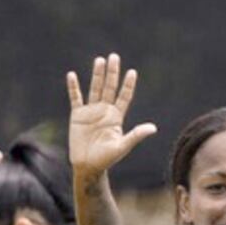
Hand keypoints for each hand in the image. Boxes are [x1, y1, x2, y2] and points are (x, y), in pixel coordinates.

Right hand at [66, 54, 156, 176]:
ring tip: (100, 60)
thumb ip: (136, 135)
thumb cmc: (106, 159)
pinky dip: (73, 87)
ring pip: (95, 89)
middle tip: (114, 57)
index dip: (128, 85)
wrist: (88, 167)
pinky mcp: (77, 115)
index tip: (132, 72)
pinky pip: (75, 98)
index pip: (124, 96)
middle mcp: (104, 111)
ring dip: (97, 75)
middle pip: (109, 88)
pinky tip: (72, 75)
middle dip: (112, 73)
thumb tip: (153, 128)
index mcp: (116, 117)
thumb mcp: (122, 146)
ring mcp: (91, 111)